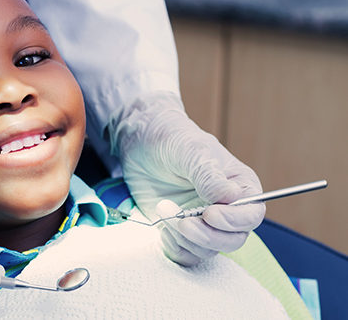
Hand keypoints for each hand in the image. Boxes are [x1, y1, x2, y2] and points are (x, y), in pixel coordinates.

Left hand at [110, 92, 265, 265]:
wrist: (142, 142)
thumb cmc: (173, 140)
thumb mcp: (192, 151)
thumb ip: (209, 176)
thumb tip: (231, 198)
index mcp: (240, 187)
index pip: (252, 214)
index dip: (234, 220)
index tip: (209, 213)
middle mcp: (227, 209)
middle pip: (233, 239)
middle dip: (207, 236)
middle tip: (182, 222)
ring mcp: (204, 223)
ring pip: (208, 250)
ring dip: (185, 238)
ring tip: (165, 210)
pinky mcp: (181, 233)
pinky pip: (186, 255)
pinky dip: (175, 247)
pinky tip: (163, 228)